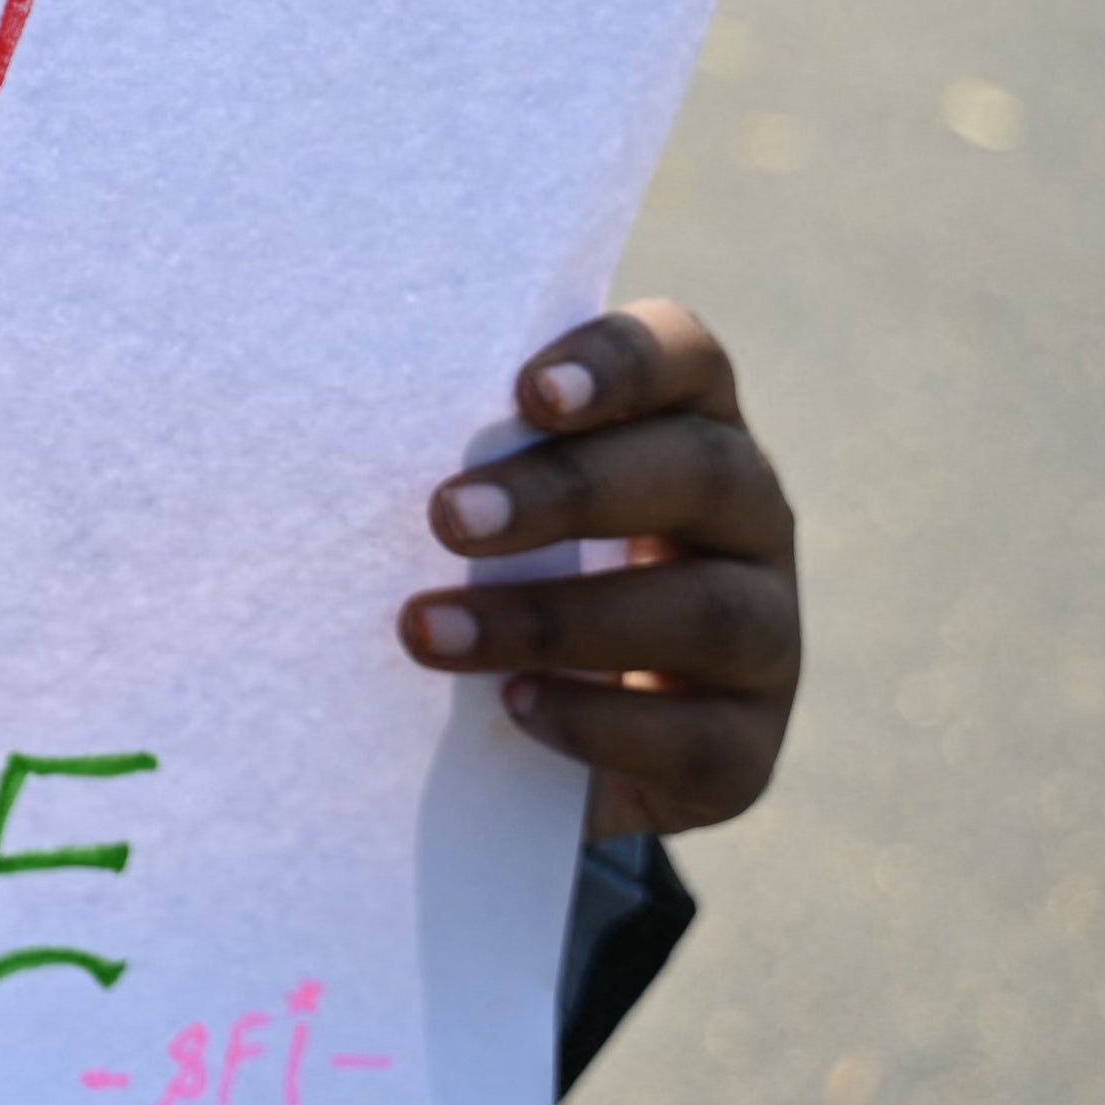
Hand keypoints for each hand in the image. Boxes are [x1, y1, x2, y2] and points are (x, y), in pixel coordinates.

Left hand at [402, 300, 796, 839]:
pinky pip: (695, 735)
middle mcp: (748, 519)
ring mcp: (767, 636)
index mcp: (686, 428)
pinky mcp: (748, 748)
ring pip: (703, 610)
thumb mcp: (488, 510)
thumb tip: (337, 438)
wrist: (549, 744)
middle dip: (569, 491)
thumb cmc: (499, 579)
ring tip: (428, 633)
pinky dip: (597, 722)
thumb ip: (464, 463)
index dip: (620, 363)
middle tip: (447, 518)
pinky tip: (511, 708)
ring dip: (556, 619)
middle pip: (698, 471)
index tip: (529, 393)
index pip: (684, 356)